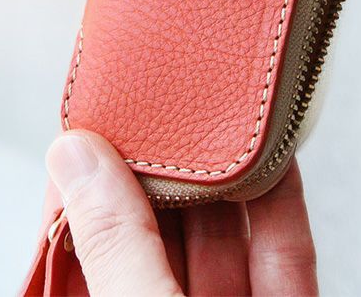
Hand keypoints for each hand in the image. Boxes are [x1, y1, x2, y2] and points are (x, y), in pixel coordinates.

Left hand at [45, 131, 317, 295]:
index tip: (94, 124)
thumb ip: (117, 248)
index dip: (89, 181)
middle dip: (166, 167)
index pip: (85, 242)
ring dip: (226, 174)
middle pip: (161, 230)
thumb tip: (77, 159)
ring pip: (224, 235)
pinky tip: (277, 157)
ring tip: (222, 114)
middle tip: (166, 104)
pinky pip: (283, 256)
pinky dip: (281, 203)